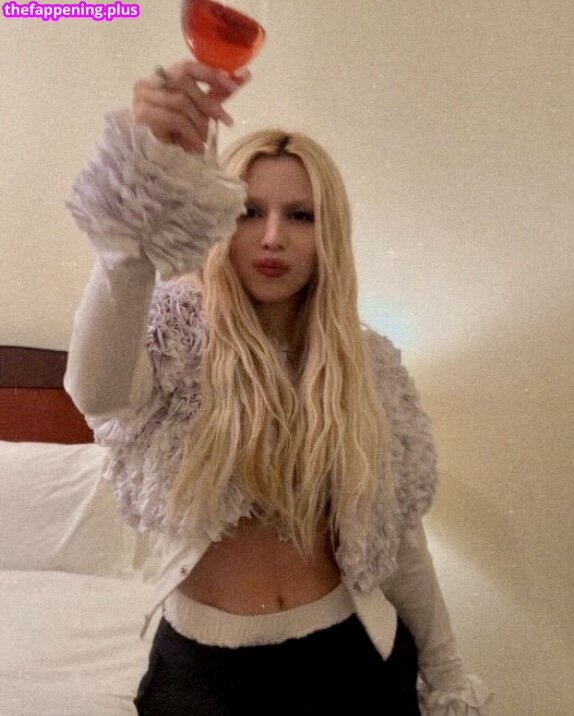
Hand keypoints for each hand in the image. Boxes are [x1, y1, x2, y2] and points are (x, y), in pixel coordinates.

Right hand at [132, 59, 249, 154]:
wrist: (154, 163)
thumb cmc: (176, 136)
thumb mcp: (198, 112)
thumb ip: (216, 94)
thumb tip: (244, 74)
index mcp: (162, 78)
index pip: (187, 67)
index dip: (210, 73)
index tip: (232, 84)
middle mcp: (148, 83)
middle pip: (183, 81)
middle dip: (208, 102)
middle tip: (225, 120)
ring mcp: (142, 98)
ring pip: (181, 102)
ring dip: (199, 123)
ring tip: (205, 141)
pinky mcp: (141, 115)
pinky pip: (175, 119)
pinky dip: (190, 133)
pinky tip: (195, 147)